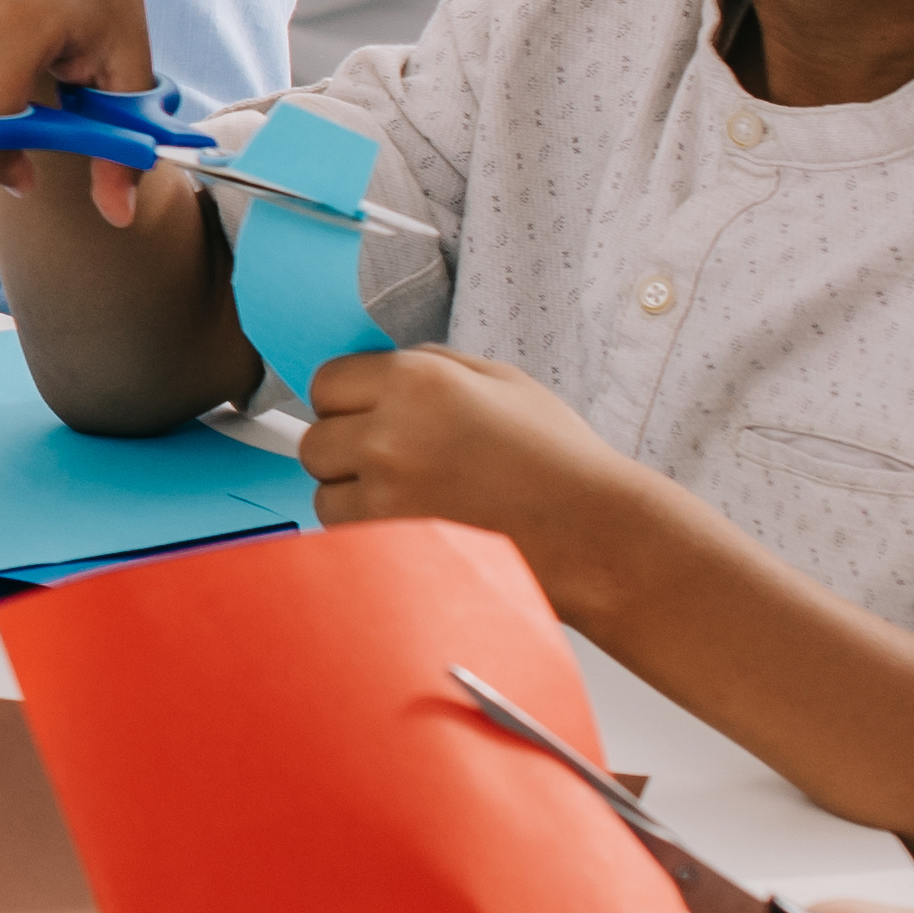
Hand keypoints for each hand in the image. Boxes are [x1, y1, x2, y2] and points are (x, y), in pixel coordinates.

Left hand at [293, 345, 660, 602]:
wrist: (597, 535)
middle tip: (395, 463)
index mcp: (417, 382)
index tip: (366, 416)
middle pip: (316, 442)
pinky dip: (369, 536)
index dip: (347, 401)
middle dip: (347, 450)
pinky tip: (419, 529)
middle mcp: (392, 434)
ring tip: (416, 501)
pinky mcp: (392, 547)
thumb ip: (432, 365)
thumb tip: (380, 367)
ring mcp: (387, 495)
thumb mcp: (502, 381)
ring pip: (324, 495)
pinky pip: (346, 538)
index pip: (327, 382)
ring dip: (355, 498)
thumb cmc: (559, 460)